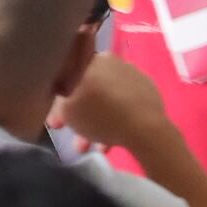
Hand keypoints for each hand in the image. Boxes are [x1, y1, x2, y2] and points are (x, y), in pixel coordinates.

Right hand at [49, 56, 173, 156]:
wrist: (145, 127)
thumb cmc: (100, 115)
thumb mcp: (67, 110)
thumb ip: (59, 102)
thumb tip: (62, 101)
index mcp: (91, 59)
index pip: (67, 79)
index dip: (59, 104)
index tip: (57, 124)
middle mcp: (112, 61)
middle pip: (88, 91)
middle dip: (81, 118)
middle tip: (77, 140)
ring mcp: (133, 75)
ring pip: (107, 100)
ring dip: (98, 123)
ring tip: (96, 147)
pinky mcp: (148, 90)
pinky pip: (124, 104)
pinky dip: (116, 118)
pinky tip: (113, 138)